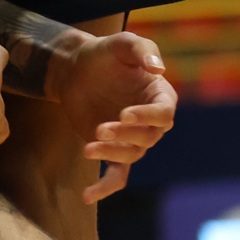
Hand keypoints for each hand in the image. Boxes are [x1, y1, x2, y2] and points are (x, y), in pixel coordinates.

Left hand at [53, 32, 177, 203]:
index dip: (146, 117)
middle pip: (148, 138)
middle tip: (100, 128)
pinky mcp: (113, 151)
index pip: (164, 114)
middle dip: (125, 136)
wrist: (75, 69)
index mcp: (161, 96)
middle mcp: (152, 122)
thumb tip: (159, 68)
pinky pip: (116, 175)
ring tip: (87, 148)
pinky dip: (104, 188)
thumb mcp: (123, 43)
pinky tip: (87, 196)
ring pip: (131, 156)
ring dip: (111, 154)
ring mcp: (133, 139)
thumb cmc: (104, 54)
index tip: (123, 114)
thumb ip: (142, 50)